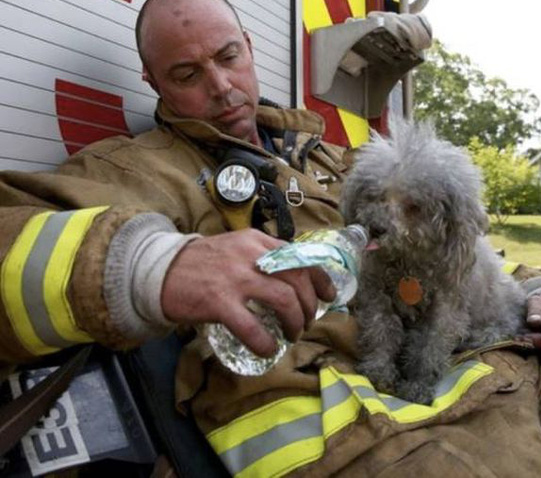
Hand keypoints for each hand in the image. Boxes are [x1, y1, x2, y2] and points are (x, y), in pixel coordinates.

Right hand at [160, 229, 334, 356]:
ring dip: (294, 323)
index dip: (320, 279)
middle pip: (297, 280)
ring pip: (283, 300)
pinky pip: (253, 328)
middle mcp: (251, 255)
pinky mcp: (220, 302)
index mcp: (257, 241)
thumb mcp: (236, 248)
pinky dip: (265, 343)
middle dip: (308, 306)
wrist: (162, 270)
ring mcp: (236, 278)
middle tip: (305, 322)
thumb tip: (293, 279)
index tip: (328, 295)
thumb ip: (262, 256)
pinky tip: (267, 349)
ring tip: (291, 335)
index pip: (301, 257)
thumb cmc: (203, 262)